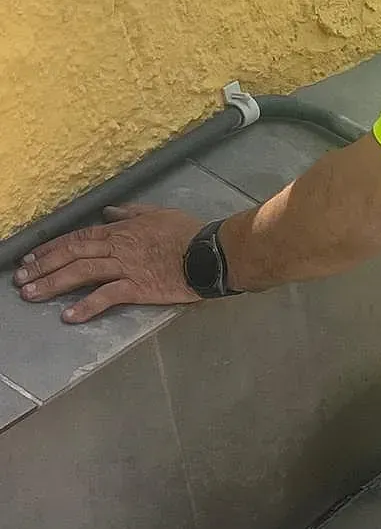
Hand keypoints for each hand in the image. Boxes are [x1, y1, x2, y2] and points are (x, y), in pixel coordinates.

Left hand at [12, 204, 206, 322]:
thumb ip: (130, 212)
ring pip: (81, 273)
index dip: (51, 248)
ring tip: (32, 295)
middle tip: (21, 279)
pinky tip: (69, 316)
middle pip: (72, 255)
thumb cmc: (190, 233)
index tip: (31, 258)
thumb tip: (108, 212)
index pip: (78, 238)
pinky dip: (86, 306)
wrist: (212, 252)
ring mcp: (126, 268)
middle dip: (43, 267)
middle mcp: (117, 248)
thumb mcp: (158, 214)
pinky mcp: (138, 288)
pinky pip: (107, 296)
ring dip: (54, 284)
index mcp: (120, 231)